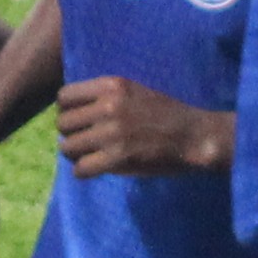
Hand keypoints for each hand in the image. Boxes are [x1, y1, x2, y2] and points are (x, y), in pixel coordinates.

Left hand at [56, 76, 229, 178]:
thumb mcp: (135, 91)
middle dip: (70, 135)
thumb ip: (106, 96)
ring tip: (88, 157)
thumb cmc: (167, 114)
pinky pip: (81, 169)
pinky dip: (84, 172)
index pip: (65, 96)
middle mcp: (109, 106)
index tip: (79, 121)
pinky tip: (95, 169)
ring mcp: (113, 132)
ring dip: (75, 155)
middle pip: (63, 124)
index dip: (67, 111)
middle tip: (84, 143)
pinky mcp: (119, 157)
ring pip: (68, 147)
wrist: (195, 135)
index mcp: (112, 85)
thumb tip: (72, 112)